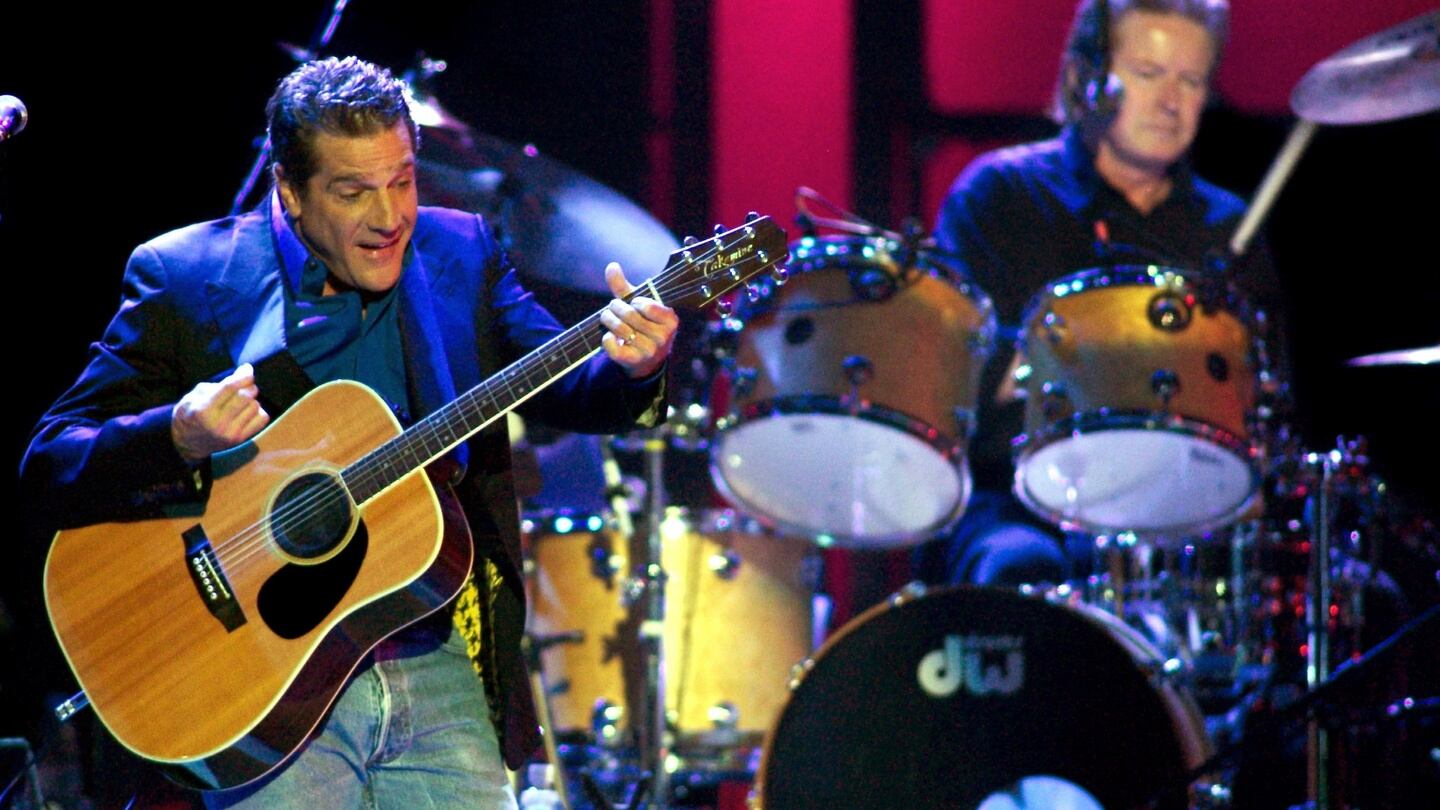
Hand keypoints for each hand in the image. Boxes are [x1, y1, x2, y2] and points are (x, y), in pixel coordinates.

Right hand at [171, 363, 270, 463]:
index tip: (248, 369)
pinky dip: (258, 411)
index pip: (229, 388)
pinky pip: (262, 418)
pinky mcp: (240, 440)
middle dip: (248, 386)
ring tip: (242, 401)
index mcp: (203, 410)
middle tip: (244, 386)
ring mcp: (230, 434)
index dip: (242, 376)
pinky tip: (247, 411)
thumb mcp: (194, 396)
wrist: (187, 443)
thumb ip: (218, 384)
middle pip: (245, 396)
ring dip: (252, 399)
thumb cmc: (190, 414)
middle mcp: (218, 423)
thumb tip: (244, 372)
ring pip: (255, 406)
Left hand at [599, 262, 678, 378]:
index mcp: (671, 320)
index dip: (634, 301)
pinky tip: (609, 336)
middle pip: (629, 315)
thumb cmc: (644, 325)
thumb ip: (624, 287)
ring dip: (607, 320)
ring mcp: (649, 351)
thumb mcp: (638, 305)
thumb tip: (611, 265)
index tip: (633, 303)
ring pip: (620, 329)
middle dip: (615, 307)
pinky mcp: (634, 361)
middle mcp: (663, 337)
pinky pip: (614, 348)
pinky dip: (607, 339)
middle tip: (612, 307)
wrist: (647, 358)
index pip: (645, 305)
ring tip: (607, 318)